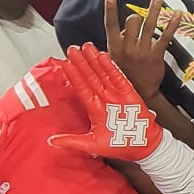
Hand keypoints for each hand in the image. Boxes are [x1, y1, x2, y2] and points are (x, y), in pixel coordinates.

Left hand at [56, 44, 163, 160]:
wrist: (144, 147)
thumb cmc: (120, 145)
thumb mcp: (92, 145)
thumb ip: (72, 141)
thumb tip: (50, 142)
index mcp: (94, 108)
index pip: (80, 88)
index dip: (73, 75)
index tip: (65, 62)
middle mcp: (104, 98)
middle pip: (89, 77)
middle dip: (81, 62)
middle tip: (72, 48)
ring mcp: (116, 94)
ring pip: (102, 73)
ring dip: (94, 60)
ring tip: (86, 46)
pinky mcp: (129, 93)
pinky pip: (118, 77)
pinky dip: (111, 67)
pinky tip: (103, 56)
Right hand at [103, 0, 182, 103]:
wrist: (139, 95)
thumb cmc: (124, 76)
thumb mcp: (113, 61)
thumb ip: (117, 44)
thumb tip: (123, 28)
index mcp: (114, 48)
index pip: (110, 25)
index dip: (110, 9)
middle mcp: (127, 48)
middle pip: (133, 22)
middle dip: (137, 18)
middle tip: (139, 21)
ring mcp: (142, 51)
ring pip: (149, 24)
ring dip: (154, 8)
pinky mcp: (156, 55)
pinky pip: (165, 36)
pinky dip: (172, 24)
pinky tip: (177, 14)